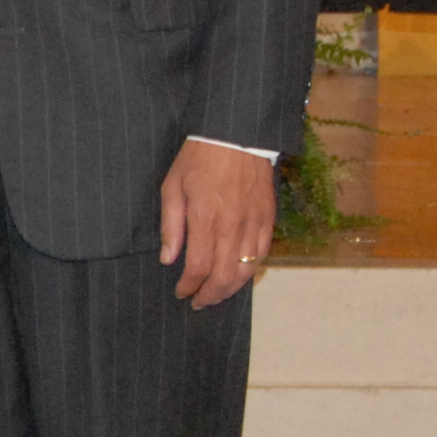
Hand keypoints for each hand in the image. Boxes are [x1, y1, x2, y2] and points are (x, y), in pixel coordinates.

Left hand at [158, 142, 275, 308]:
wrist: (236, 133)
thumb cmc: (199, 158)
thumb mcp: (173, 186)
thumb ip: (171, 225)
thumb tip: (168, 258)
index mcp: (205, 218)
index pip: (198, 267)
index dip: (189, 286)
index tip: (181, 292)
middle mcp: (232, 225)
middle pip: (224, 276)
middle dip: (210, 296)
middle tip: (198, 302)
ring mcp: (253, 223)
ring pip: (246, 270)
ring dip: (230, 289)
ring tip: (217, 295)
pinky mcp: (268, 218)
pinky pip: (262, 254)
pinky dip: (251, 271)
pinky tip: (239, 275)